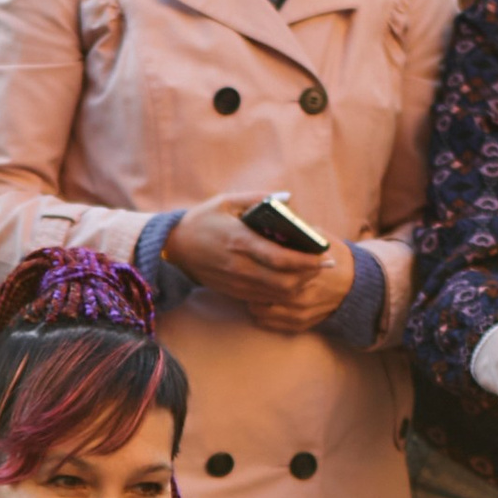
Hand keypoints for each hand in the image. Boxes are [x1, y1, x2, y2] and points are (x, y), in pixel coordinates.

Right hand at [163, 203, 356, 336]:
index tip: (324, 256)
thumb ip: (258, 198)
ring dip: (298, 287)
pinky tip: (290, 284)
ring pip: (275, 294)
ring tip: (311, 274)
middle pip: (283, 281)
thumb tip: (288, 198)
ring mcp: (235, 282)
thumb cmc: (202, 220)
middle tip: (324, 266)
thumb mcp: (226, 201)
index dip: (307, 260)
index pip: (281, 257)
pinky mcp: (232, 291)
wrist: (173, 247)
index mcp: (240, 240)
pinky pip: (263, 299)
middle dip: (308, 276)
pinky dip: (281, 294)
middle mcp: (239, 265)